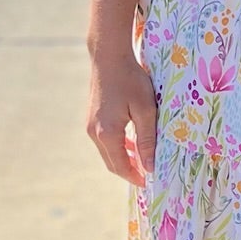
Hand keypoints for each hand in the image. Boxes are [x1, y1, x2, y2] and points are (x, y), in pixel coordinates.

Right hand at [87, 45, 158, 186]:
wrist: (108, 57)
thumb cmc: (130, 80)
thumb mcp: (145, 110)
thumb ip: (147, 140)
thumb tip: (150, 166)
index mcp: (107, 133)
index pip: (121, 166)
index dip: (135, 177)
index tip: (149, 182)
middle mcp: (94, 132)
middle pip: (112, 163)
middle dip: (129, 171)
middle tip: (148, 174)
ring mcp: (90, 125)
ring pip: (108, 152)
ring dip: (124, 159)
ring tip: (143, 161)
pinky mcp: (91, 119)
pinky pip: (105, 141)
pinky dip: (118, 147)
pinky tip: (132, 143)